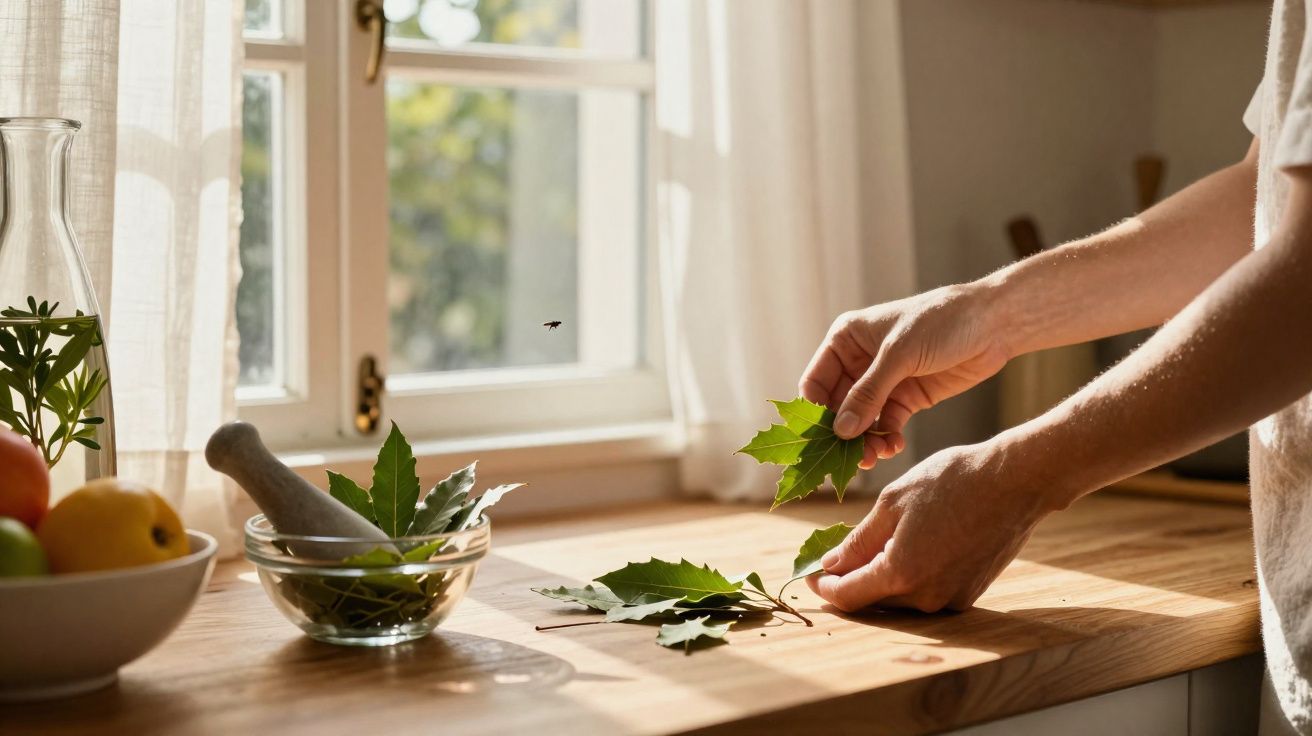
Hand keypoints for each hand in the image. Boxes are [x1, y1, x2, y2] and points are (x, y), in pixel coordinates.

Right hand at [800, 283, 1009, 468]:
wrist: (993, 324)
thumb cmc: (941, 322)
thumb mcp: (900, 355)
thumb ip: (869, 393)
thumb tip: (840, 431)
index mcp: (846, 340)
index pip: (816, 382)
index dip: (816, 412)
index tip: (823, 440)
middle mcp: (859, 362)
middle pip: (837, 407)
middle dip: (844, 433)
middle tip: (853, 458)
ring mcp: (883, 382)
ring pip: (862, 420)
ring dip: (865, 440)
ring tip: (876, 457)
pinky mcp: (907, 397)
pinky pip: (886, 424)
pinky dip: (886, 438)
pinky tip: (894, 446)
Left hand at [807, 440, 1059, 612]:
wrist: (1016, 482)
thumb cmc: (952, 481)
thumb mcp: (893, 503)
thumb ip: (858, 541)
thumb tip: (830, 564)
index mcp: (901, 573)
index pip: (848, 596)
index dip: (824, 587)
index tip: (810, 574)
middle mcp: (926, 597)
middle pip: (873, 601)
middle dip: (850, 581)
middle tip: (834, 556)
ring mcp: (951, 599)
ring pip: (900, 599)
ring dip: (880, 579)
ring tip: (870, 547)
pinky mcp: (969, 593)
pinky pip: (926, 592)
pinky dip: (909, 576)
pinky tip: (907, 548)